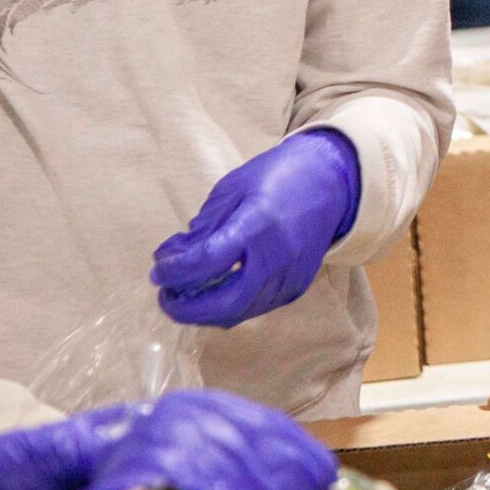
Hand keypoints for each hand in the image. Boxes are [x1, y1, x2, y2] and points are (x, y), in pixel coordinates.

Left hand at [152, 129, 359, 327]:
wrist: (332, 182)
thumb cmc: (277, 176)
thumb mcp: (232, 191)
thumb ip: (203, 228)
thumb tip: (172, 257)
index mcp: (257, 225)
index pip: (206, 262)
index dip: (174, 271)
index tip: (157, 269)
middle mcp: (277, 258)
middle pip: (224, 303)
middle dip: (187, 308)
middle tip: (165, 296)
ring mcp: (290, 277)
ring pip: (240, 312)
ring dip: (205, 311)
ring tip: (185, 295)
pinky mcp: (296, 287)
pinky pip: (255, 307)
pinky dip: (229, 305)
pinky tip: (214, 291)